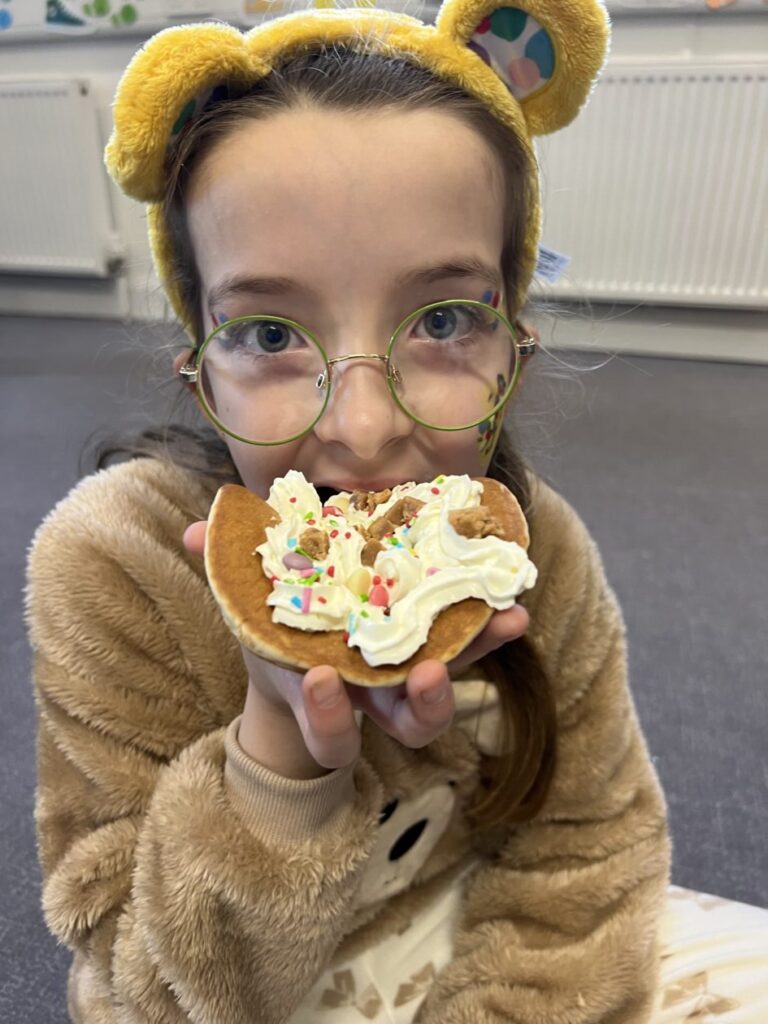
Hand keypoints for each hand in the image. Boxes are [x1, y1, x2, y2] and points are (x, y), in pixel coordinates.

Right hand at [183, 520, 529, 772]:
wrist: (311, 642)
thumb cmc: (277, 629)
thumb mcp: (248, 607)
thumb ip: (223, 572)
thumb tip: (195, 531)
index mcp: (326, 698)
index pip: (330, 736)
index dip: (329, 719)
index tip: (320, 679)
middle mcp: (377, 696)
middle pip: (410, 725)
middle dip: (424, 707)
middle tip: (428, 674)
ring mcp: (410, 671)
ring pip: (454, 685)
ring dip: (479, 657)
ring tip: (507, 620)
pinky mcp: (438, 640)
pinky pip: (471, 641)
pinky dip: (492, 624)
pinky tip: (513, 595)